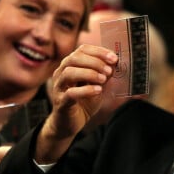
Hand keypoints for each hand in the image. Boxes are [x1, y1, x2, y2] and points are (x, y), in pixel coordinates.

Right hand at [36, 45, 116, 162]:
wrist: (71, 123)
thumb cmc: (84, 102)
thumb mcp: (98, 86)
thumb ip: (105, 75)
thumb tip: (115, 64)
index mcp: (71, 66)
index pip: (82, 50)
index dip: (98, 51)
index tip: (113, 58)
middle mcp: (61, 73)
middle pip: (74, 58)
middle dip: (95, 62)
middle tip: (109, 70)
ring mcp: (59, 87)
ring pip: (69, 73)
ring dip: (89, 73)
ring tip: (104, 79)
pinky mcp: (60, 102)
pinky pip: (70, 93)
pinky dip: (86, 90)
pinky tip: (98, 90)